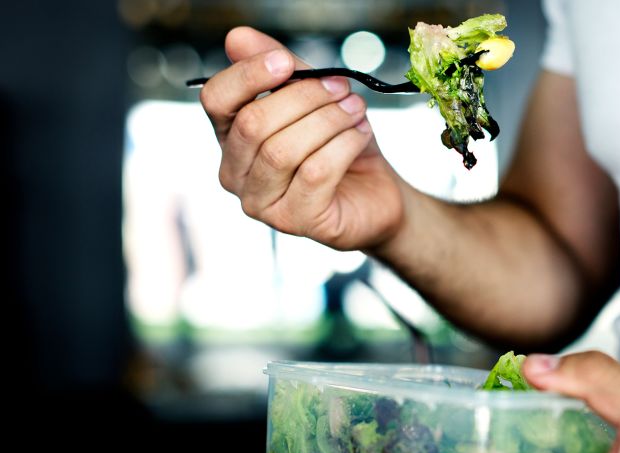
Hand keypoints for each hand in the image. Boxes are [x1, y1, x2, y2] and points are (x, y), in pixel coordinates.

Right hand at [200, 27, 404, 249]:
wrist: (377, 194)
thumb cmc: (340, 146)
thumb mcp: (314, 100)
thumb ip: (280, 70)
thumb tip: (238, 37)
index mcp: (231, 138)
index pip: (216, 100)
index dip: (247, 75)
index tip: (286, 62)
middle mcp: (235, 174)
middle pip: (254, 123)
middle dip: (304, 97)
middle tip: (341, 88)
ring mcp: (261, 204)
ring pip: (283, 150)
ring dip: (328, 121)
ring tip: (356, 110)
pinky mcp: (295, 221)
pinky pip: (315, 173)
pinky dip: (344, 145)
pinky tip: (361, 134)